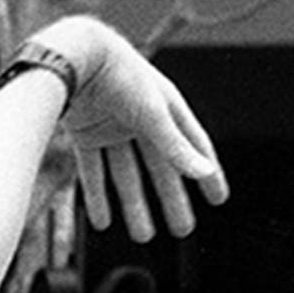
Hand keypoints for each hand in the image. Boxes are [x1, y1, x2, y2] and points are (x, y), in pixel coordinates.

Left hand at [26, 17, 227, 241]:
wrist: (74, 55)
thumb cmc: (120, 77)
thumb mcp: (152, 115)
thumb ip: (176, 146)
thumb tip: (205, 173)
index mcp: (166, 108)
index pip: (194, 147)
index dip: (207, 173)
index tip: (219, 199)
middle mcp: (140, 119)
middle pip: (160, 167)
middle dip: (171, 199)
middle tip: (183, 230)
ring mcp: (111, 127)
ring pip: (126, 174)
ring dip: (134, 205)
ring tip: (144, 236)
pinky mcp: (84, 133)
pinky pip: (93, 170)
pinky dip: (98, 196)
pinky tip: (103, 222)